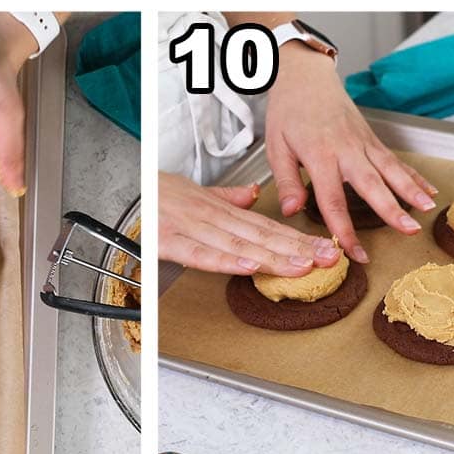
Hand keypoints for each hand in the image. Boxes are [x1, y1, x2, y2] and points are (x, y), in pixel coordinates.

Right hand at [158, 172, 341, 275]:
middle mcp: (212, 217)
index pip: (266, 226)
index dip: (296, 238)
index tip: (324, 248)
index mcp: (221, 208)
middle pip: (260, 236)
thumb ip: (229, 197)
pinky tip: (248, 267)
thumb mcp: (199, 191)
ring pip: (238, 245)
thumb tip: (255, 195)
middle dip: (296, 248)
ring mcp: (192, 229)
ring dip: (271, 256)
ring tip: (301, 265)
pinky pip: (200, 253)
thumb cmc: (160, 192)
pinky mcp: (169, 241)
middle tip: (326, 258)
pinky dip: (225, 260)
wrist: (126, 186)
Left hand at [264, 44, 436, 262]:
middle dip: (391, 209)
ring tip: (427, 210)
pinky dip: (413, 175)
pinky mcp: (371, 138)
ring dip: (410, 190)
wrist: (305, 76)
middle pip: (371, 183)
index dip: (343, 229)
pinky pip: (394, 159)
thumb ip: (286, 180)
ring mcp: (362, 142)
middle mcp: (345, 149)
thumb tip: (291, 211)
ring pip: (390, 169)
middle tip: (408, 230)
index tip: (353, 252)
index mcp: (319, 155)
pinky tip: (428, 191)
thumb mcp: (275, 146)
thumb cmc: (288, 111)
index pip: (332, 199)